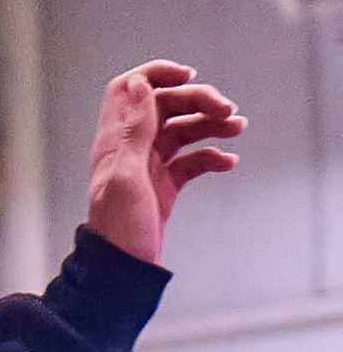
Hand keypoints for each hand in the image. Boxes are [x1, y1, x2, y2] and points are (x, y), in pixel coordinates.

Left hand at [84, 60, 242, 265]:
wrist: (123, 276)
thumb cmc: (119, 232)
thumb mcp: (127, 177)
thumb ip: (135, 130)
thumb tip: (140, 85)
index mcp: (115, 141)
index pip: (130, 89)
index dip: (156, 74)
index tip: (188, 75)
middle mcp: (131, 149)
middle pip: (166, 106)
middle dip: (198, 101)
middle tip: (227, 109)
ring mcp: (149, 167)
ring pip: (183, 131)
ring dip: (211, 125)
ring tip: (236, 129)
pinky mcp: (165, 187)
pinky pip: (191, 161)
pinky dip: (210, 157)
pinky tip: (228, 162)